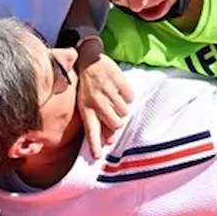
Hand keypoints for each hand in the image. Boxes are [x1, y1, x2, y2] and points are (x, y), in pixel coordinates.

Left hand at [77, 41, 133, 158]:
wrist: (88, 58)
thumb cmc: (86, 85)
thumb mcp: (85, 103)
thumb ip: (97, 122)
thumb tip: (110, 141)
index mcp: (86, 108)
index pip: (91, 131)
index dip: (94, 144)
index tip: (98, 157)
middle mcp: (97, 101)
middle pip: (116, 124)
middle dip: (118, 122)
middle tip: (114, 114)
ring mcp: (108, 91)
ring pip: (125, 111)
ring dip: (122, 107)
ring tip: (114, 98)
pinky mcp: (118, 81)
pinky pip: (130, 97)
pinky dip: (127, 96)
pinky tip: (119, 90)